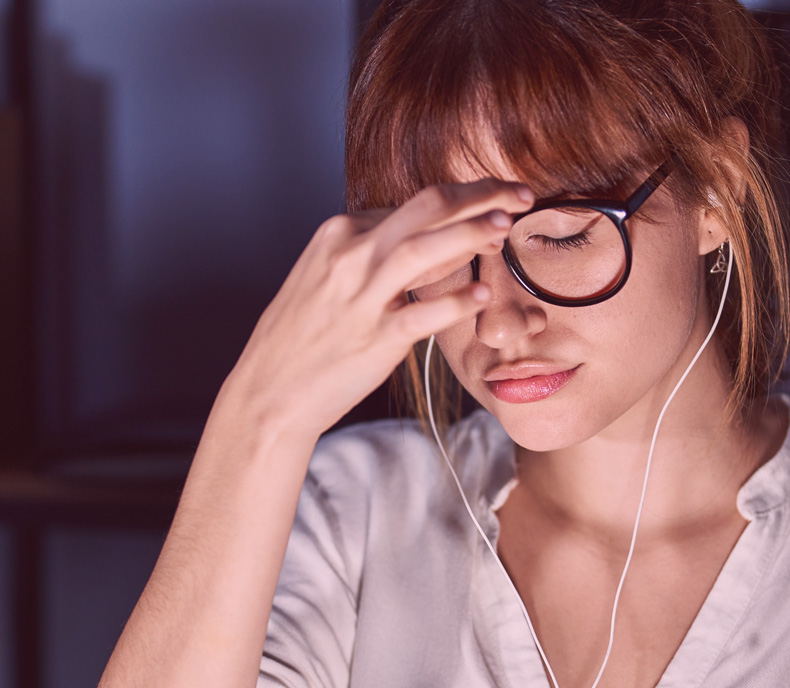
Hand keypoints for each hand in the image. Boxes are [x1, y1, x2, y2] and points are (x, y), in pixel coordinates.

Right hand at [217, 180, 534, 437]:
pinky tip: (482, 295)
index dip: (460, 203)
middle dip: (478, 195)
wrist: (270, 391)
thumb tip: (424, 241)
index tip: (492, 206)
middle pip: (425, 208)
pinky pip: (422, 313)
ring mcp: (361, 296)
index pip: (411, 206)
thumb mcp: (326, 276)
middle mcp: (350, 256)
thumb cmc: (302, 336)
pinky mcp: (374, 338)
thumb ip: (370, 255)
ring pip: (423, 249)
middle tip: (519, 193)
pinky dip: (454, 302)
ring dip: (471, 232)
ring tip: (506, 225)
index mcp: (339, 234)